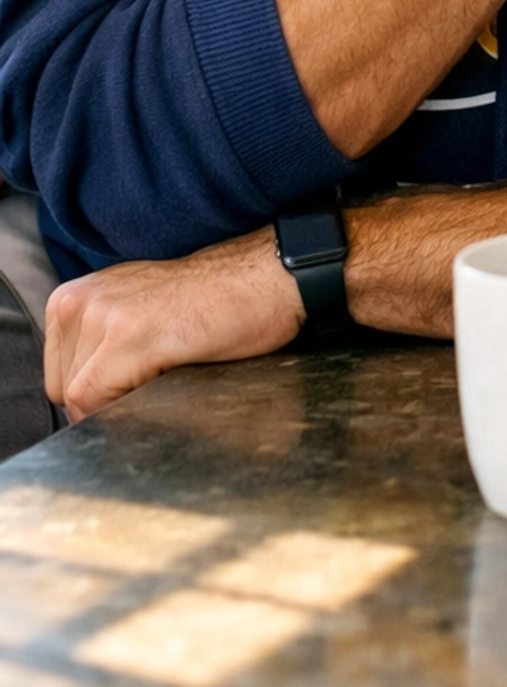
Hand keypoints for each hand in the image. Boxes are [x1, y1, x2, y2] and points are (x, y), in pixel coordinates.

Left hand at [44, 230, 303, 420]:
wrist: (266, 278)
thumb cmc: (211, 303)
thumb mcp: (136, 311)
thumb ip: (100, 341)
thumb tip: (81, 402)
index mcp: (74, 296)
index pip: (59, 378)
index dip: (99, 394)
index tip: (140, 383)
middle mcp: (78, 300)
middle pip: (64, 390)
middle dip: (107, 399)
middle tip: (158, 378)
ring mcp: (100, 316)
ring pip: (80, 399)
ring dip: (121, 402)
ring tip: (167, 373)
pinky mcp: (127, 336)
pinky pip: (95, 400)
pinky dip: (126, 408)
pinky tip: (167, 381)